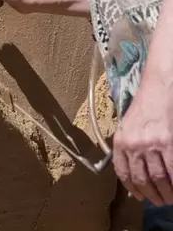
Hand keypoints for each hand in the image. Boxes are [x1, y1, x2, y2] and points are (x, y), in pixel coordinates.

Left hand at [113, 75, 172, 204]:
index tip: (140, 196)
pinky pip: (172, 171)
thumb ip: (128, 146)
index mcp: (121, 140)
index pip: (123, 172)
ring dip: (165, 193)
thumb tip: (133, 170)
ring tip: (169, 198)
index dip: (132, 188)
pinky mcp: (168, 144)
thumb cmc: (144, 104)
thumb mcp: (128, 125)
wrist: (159, 87)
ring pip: (158, 179)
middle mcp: (134, 145)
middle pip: (142, 179)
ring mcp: (151, 145)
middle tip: (159, 201)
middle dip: (151, 195)